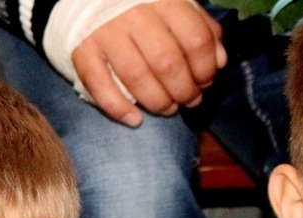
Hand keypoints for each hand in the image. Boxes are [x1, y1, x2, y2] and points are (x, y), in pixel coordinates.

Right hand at [72, 0, 226, 125]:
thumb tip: (219, 61)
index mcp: (164, 0)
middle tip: (188, 99)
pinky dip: (118, 109)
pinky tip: (135, 120)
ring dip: (158, 102)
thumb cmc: (142, 6)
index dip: (206, 68)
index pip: (195, 39)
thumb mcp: (177, 6)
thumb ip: (201, 28)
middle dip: (184, 90)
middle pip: (167, 62)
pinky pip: (99, 85)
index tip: (205, 81)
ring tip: (168, 108)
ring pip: (136, 77)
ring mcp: (106, 33)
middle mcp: (134, 15)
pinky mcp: (83, 50)